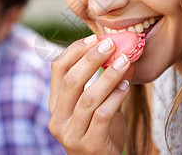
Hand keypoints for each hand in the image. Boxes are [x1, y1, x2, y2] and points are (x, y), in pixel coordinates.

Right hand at [49, 35, 132, 153]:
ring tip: (124, 61)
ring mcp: (71, 134)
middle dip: (91, 59)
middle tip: (110, 44)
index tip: (94, 37)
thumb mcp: (97, 103)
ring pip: (88, 98)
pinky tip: (126, 85)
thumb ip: (104, 80)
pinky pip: (102, 115)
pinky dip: (115, 97)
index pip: (58, 69)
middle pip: (71, 81)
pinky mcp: (90, 145)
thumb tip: (122, 50)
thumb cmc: (101, 129)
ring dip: (108, 76)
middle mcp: (58, 119)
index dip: (75, 50)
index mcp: (55, 104)